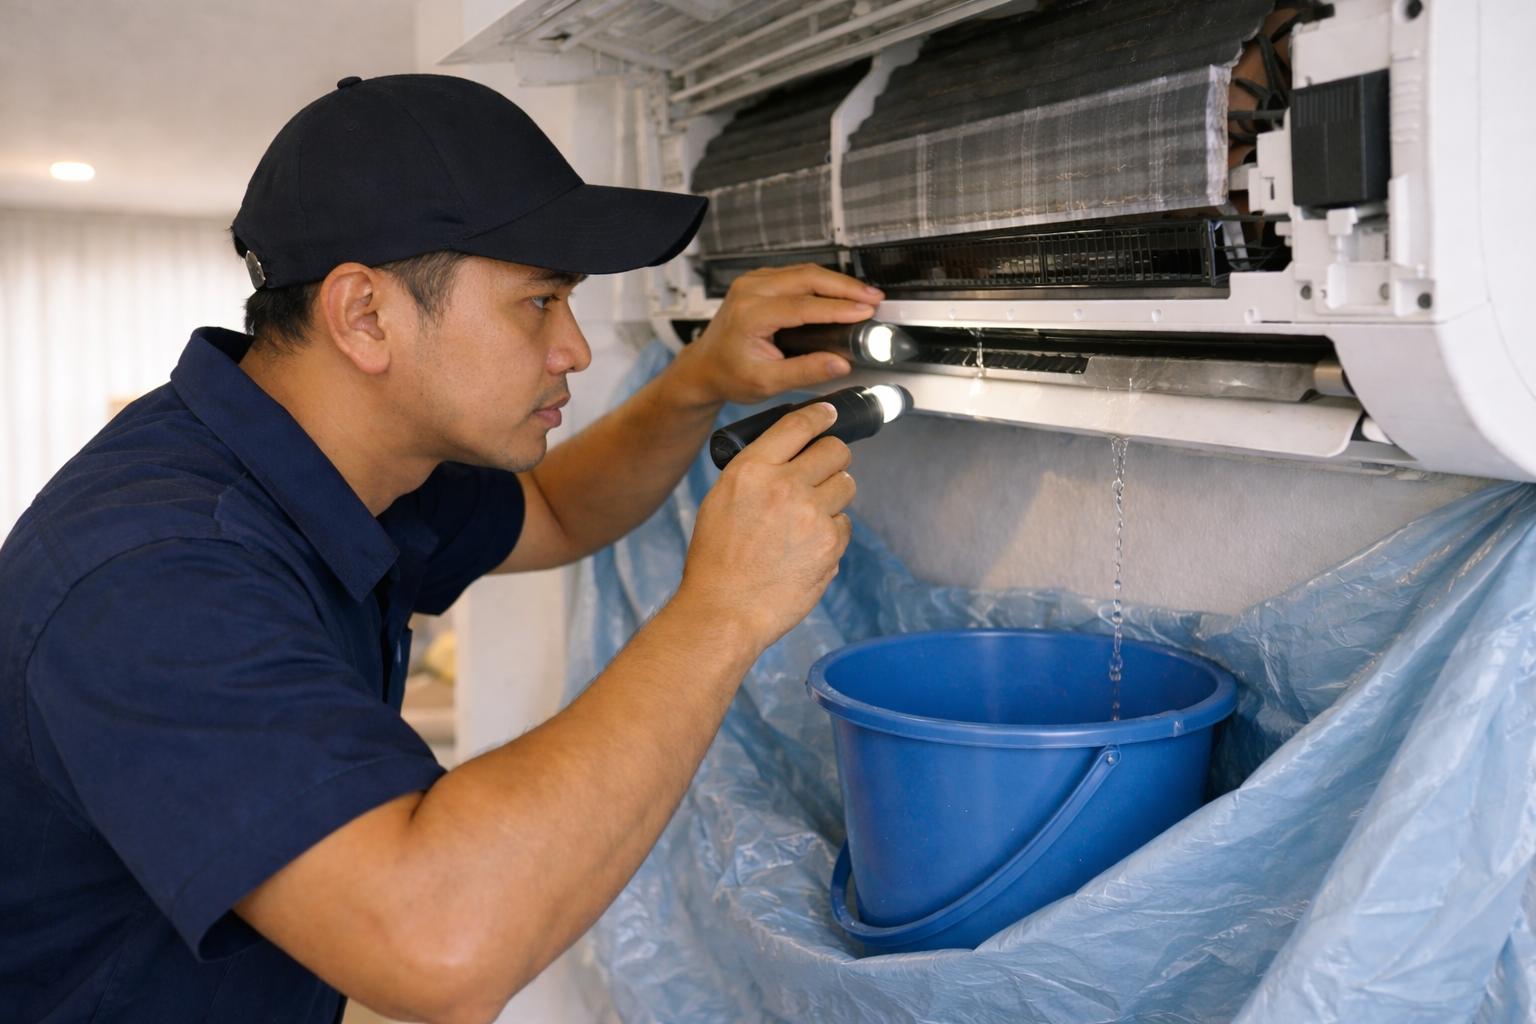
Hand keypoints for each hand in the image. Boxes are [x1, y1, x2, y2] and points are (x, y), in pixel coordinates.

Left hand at [670, 264, 884, 406]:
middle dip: (845, 287)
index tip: (865, 312)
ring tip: (865, 295)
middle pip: (807, 278)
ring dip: (837, 282)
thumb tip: (841, 364)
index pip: (803, 306)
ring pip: (804, 271)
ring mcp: (753, 282)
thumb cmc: (729, 375)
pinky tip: (841, 292)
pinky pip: (796, 273)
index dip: (838, 308)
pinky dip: (822, 281)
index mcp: (750, 315)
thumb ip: (805, 372)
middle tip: (874, 298)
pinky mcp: (759, 280)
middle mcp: (750, 291)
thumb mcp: (767, 382)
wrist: (704, 367)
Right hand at [676, 402, 855, 650]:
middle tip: (824, 472)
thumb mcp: (721, 500)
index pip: (798, 425)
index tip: (829, 415)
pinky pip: (844, 524)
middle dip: (833, 458)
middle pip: (834, 450)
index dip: (820, 415)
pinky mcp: (829, 544)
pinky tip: (807, 547)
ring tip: (810, 516)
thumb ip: (756, 473)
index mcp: (751, 469)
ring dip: (834, 495)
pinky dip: (831, 532)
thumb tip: (791, 458)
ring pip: (846, 485)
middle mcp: (784, 485)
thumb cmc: (717, 560)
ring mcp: (811, 514)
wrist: (725, 609)